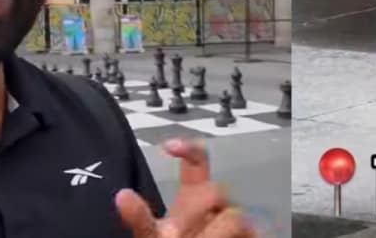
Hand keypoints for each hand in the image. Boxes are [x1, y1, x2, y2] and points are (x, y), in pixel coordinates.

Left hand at [116, 139, 256, 236]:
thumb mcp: (152, 237)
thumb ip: (142, 220)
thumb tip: (123, 196)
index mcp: (191, 200)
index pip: (198, 163)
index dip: (189, 149)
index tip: (170, 146)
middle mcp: (215, 208)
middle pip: (214, 191)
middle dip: (194, 211)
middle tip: (174, 234)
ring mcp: (235, 224)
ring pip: (233, 218)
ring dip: (212, 234)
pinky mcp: (252, 237)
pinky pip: (251, 232)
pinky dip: (219, 232)